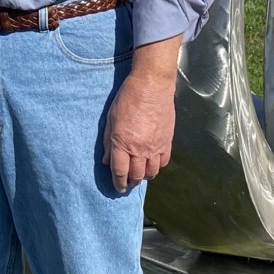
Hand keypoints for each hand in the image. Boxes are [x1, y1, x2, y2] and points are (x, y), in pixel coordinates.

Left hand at [101, 36, 179, 190]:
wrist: (152, 85)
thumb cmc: (128, 98)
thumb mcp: (111, 119)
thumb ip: (108, 142)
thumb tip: (106, 161)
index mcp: (123, 143)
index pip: (120, 172)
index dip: (118, 183)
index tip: (117, 188)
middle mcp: (140, 149)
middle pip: (136, 175)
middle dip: (131, 182)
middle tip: (127, 183)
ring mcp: (155, 146)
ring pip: (152, 172)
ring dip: (144, 176)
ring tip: (140, 174)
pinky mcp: (167, 141)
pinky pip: (164, 162)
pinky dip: (157, 166)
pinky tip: (152, 163)